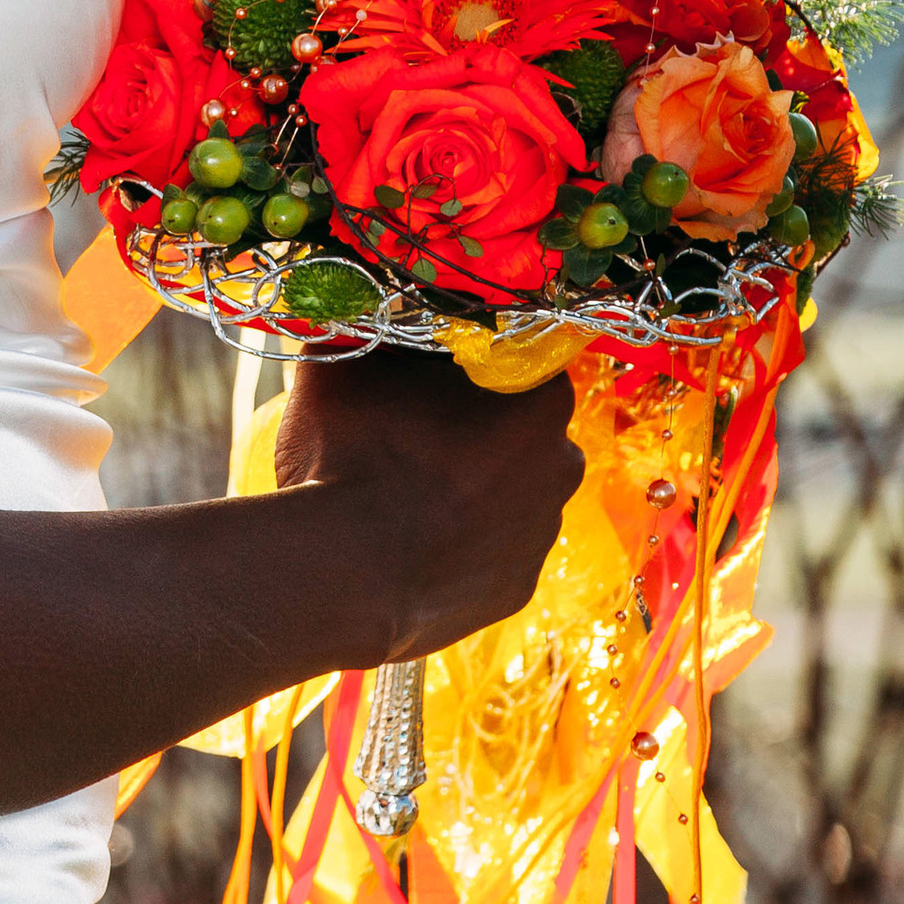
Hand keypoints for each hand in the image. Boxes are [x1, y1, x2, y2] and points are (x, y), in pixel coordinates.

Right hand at [273, 348, 582, 663]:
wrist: (341, 574)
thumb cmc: (350, 453)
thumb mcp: (345, 361)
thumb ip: (372, 332)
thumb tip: (367, 316)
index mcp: (538, 396)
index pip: (520, 356)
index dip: (473, 357)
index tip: (429, 366)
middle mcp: (561, 463)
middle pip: (521, 426)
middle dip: (477, 423)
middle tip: (412, 430)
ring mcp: (541, 532)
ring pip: (509, 491)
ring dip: (470, 486)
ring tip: (403, 494)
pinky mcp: (519, 587)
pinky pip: (492, 550)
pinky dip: (461, 542)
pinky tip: (412, 540)